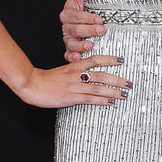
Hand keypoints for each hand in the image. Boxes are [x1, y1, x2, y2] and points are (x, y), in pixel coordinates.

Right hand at [16, 59, 132, 108]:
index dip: (109, 59)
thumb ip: (75, 72)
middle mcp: (77, 75)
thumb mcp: (62, 71)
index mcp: (74, 66)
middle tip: (130, 83)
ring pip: (98, 87)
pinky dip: (102, 100)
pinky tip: (111, 101)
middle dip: (118, 79)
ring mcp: (75, 86)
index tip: (122, 59)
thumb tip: (89, 76)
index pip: (95, 59)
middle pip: (101, 75)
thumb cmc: (46, 79)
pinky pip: (90, 99)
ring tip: (125, 94)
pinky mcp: (71, 97)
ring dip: (114, 91)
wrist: (31, 84)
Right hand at [61, 0, 104, 60]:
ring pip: (71, 43)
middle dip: (88, 30)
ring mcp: (68, 39)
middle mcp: (66, 27)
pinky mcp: (71, 50)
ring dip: (80, 45)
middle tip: (101, 30)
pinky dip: (72, 57)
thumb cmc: (87, 8)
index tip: (99, 19)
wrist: (91, 20)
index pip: (74, 16)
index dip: (86, 18)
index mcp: (68, 14)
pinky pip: (68, 55)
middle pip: (74, 30)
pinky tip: (79, 57)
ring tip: (90, 45)